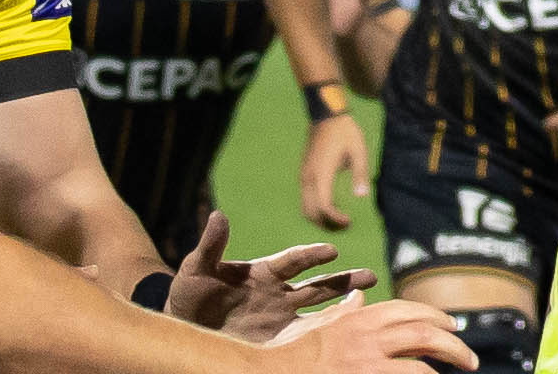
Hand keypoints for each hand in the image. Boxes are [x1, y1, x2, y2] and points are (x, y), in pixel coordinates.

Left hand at [169, 207, 368, 340]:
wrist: (186, 327)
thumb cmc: (191, 292)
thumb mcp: (196, 268)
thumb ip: (211, 246)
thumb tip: (218, 215)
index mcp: (264, 272)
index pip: (292, 262)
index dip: (310, 255)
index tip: (330, 251)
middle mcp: (278, 294)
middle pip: (317, 285)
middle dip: (343, 281)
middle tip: (371, 277)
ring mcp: (280, 319)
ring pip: (319, 312)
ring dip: (342, 309)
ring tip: (367, 304)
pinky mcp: (276, 343)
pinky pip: (304, 340)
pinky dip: (324, 338)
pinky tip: (345, 337)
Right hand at [271, 299, 473, 371]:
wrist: (271, 373)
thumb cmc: (294, 354)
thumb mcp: (322, 325)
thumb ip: (345, 310)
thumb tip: (360, 294)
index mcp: (359, 319)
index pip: (407, 311)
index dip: (434, 316)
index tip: (452, 325)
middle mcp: (366, 339)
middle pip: (422, 334)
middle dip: (452, 345)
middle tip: (469, 358)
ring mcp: (366, 366)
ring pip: (419, 366)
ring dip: (443, 369)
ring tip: (463, 372)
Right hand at [300, 103, 372, 230]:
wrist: (326, 115)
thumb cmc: (344, 132)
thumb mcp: (358, 150)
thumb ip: (360, 173)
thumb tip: (362, 196)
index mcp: (321, 173)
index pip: (323, 207)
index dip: (335, 220)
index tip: (348, 222)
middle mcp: (309, 178)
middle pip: (311, 213)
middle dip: (327, 224)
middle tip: (345, 226)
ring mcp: (304, 176)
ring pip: (305, 208)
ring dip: (320, 219)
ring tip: (338, 220)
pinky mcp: (304, 174)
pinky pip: (305, 200)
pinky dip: (315, 210)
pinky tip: (331, 209)